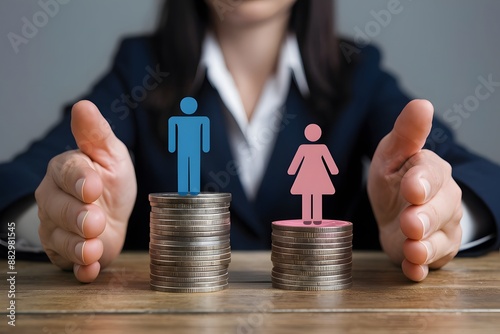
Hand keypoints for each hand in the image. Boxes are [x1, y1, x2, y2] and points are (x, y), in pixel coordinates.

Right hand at [35, 101, 136, 282]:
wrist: (113, 211)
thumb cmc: (109, 179)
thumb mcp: (110, 153)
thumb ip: (96, 134)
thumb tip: (84, 105)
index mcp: (66, 170)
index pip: (67, 172)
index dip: (79, 180)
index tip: (93, 185)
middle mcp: (55, 200)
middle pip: (59, 209)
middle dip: (77, 217)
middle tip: (95, 221)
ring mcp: (58, 228)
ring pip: (61, 239)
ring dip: (78, 247)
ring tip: (93, 249)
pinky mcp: (67, 253)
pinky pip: (69, 264)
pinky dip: (81, 270)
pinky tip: (91, 270)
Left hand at [368, 100, 462, 280]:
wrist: (395, 210)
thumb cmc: (394, 177)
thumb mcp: (392, 153)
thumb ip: (406, 134)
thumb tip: (422, 103)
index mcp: (430, 171)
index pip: (431, 175)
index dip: (422, 181)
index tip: (412, 187)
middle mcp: (443, 200)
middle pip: (440, 209)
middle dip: (425, 217)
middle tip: (411, 222)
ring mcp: (441, 228)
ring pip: (439, 239)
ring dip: (424, 247)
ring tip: (412, 250)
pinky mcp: (433, 252)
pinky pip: (431, 263)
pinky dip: (421, 269)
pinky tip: (413, 271)